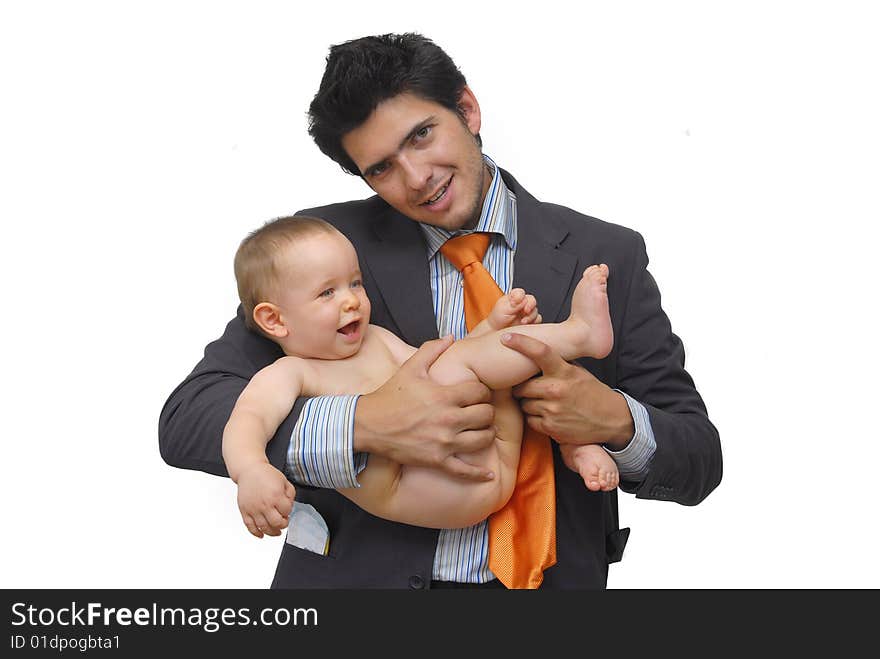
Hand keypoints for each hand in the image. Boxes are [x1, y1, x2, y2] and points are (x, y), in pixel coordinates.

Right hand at [236, 462, 295, 538]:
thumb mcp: (284, 481)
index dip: (288, 512)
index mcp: (276, 495)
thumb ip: (290, 494)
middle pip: (276, 523)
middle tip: (283, 522)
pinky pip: (250, 526)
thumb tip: (290, 506)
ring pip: (264, 528)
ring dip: (272, 532)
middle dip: (282, 524)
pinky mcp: (244, 511)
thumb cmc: (266, 474)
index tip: (286, 510)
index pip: (287, 511)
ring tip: (276, 531)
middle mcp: (264, 504)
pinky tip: (261, 534)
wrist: (249, 470)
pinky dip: (256, 533)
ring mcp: (253, 509)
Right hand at [355, 335, 495, 479]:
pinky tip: (489, 476)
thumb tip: (451, 336)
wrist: (368, 425)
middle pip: (486, 415)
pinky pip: (465, 471)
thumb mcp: (411, 368)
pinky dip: (479, 475)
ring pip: (483, 439)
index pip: (481, 391)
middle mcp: (448, 419)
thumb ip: (432, 350)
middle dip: (487, 411)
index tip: (477, 394)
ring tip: (481, 430)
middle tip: (481, 411)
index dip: (483, 391)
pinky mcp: (437, 460)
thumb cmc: (390, 395)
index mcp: (444, 395)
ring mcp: (444, 442)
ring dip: (486, 434)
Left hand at [487, 288, 541, 330]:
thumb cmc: (498, 318)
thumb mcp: (502, 308)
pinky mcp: (531, 321)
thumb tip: (522, 299)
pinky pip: (537, 320)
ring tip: (522, 322)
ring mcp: (527, 312)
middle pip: (531, 300)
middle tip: (525, 311)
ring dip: (530, 316)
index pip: (520, 293)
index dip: (520, 296)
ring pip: (535, 311)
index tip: (515, 303)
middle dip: (530, 305)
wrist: (498, 331)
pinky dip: (534, 322)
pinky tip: (527, 325)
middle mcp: (522, 304)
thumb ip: (513, 303)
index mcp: (514, 297)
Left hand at [501, 333, 633, 449]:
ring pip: (524, 404)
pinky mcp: (551, 427)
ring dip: (530, 404)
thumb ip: (557, 364)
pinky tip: (549, 415)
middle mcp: (556, 389)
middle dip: (523, 388)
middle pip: (521, 386)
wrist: (611, 419)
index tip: (505, 338)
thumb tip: (533, 353)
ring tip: (545, 403)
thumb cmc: (591, 392)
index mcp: (564, 371)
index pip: (540, 352)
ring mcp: (552, 409)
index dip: (521, 343)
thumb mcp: (578, 372)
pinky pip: (530, 420)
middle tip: (532, 389)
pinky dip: (535, 418)